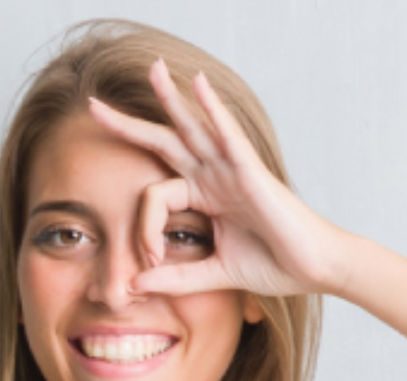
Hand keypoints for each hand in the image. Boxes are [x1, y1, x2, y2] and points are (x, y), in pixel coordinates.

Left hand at [85, 59, 346, 299]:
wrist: (314, 270)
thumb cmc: (274, 265)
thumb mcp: (213, 274)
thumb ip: (174, 278)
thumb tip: (133, 284)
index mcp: (204, 197)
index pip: (154, 196)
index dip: (142, 229)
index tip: (146, 263)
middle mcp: (214, 176)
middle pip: (164, 141)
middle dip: (129, 124)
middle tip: (92, 105)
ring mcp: (231, 169)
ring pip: (192, 127)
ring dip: (170, 97)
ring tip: (152, 68)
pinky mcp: (250, 170)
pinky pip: (227, 134)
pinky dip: (213, 109)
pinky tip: (198, 84)